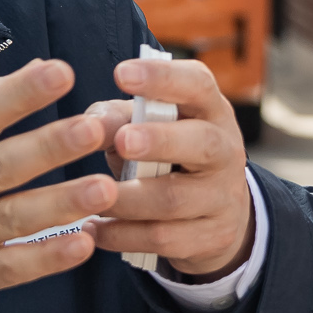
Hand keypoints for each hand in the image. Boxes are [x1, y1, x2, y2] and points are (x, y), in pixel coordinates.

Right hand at [0, 58, 115, 312]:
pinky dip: (47, 257)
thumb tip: (38, 68)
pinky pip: (9, 268)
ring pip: (11, 219)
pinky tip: (83, 242)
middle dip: (50, 145)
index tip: (61, 72)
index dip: (19, 93)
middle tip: (95, 127)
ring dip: (61, 202)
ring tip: (106, 187)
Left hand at [80, 55, 252, 277]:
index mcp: (210, 110)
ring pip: (175, 199)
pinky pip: (164, 239)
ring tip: (88, 196)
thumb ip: (115, 119)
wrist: (216, 209)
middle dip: (161, 141)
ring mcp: (223, 196)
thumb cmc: (167, 153)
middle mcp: (226, 149)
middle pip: (201, 143)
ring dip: (127, 199)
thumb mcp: (148, 127)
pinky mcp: (212, 236)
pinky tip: (93, 230)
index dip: (162, 77)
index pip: (196, 84)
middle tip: (123, 141)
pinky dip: (123, 235)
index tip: (121, 74)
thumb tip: (87, 124)